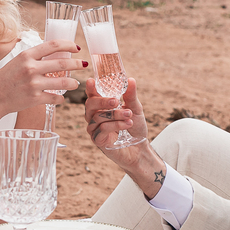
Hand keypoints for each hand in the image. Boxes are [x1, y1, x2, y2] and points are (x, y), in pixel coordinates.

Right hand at [0, 40, 85, 116]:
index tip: (76, 48)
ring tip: (75, 83)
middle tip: (84, 64)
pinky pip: (56, 98)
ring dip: (73, 83)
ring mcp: (34, 84)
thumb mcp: (16, 61)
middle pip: (62, 63)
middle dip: (77, 64)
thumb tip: (52, 52)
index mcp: (26, 55)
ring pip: (63, 83)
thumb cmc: (3, 79)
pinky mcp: (35, 99)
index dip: (68, 45)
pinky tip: (61, 98)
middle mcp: (31, 68)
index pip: (53, 45)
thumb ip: (33, 57)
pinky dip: (61, 99)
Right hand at [84, 77, 163, 193]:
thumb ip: (131, 96)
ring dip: (115, 114)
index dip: (90, 88)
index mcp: (102, 107)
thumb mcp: (135, 109)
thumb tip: (130, 80)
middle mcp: (95, 116)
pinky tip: (127, 124)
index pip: (93, 95)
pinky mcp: (98, 140)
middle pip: (90, 104)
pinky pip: (102, 129)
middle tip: (116, 100)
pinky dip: (115, 125)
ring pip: (98, 117)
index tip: (91, 81)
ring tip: (129, 115)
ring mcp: (95, 129)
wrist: (140, 148)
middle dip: (102, 101)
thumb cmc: (135, 128)